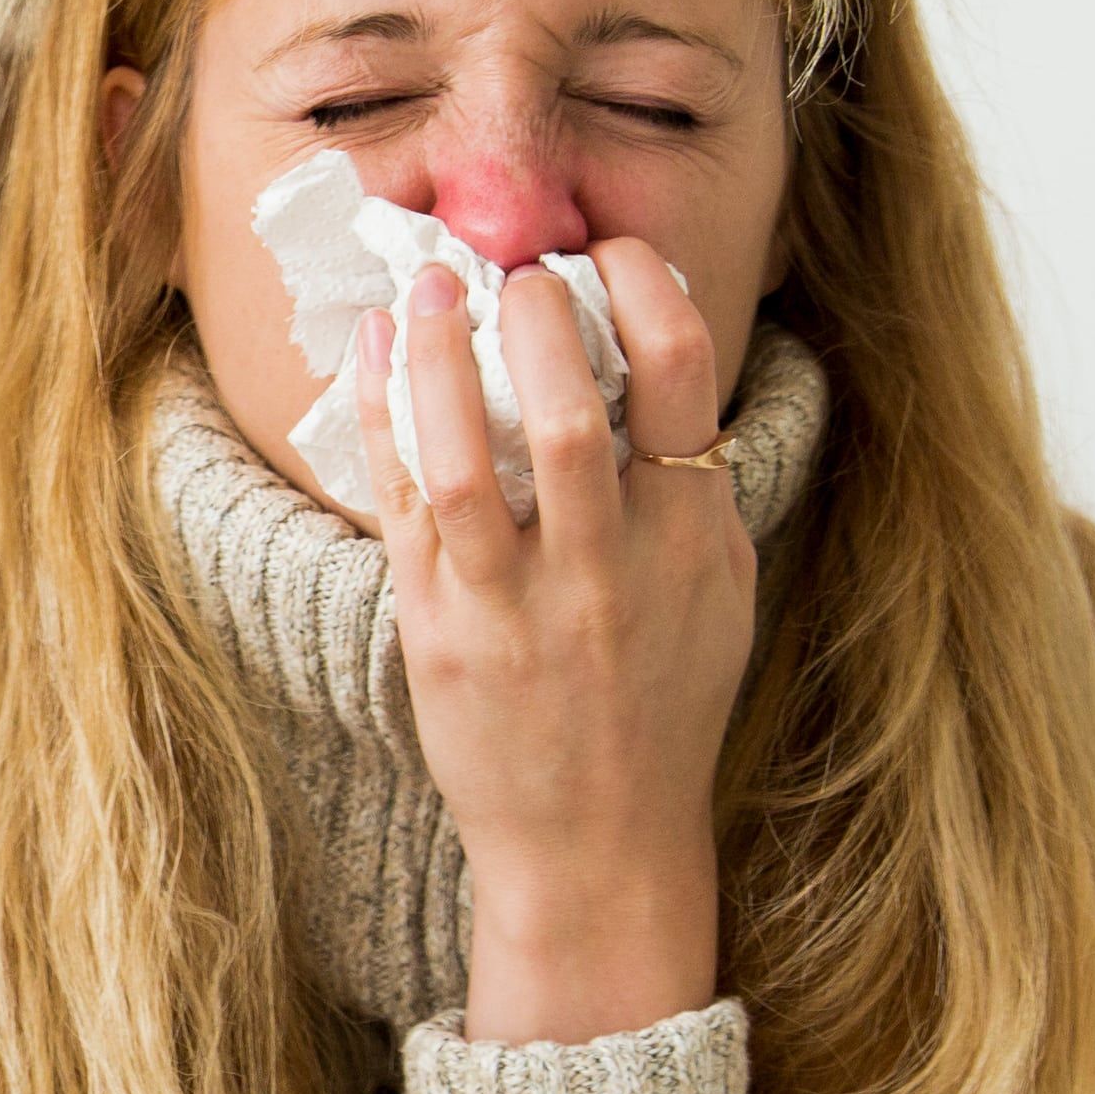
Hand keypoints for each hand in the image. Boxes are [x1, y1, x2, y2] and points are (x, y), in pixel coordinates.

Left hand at [346, 241, 751, 1045]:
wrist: (597, 843)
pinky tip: (378, 352)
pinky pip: (402, 502)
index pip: (682, 380)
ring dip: (442, 354)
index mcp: (690, 541)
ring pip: (467, 453)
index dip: (647, 291)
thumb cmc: (660, 705)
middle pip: (569, 407)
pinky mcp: (438, 629)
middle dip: (538, 313)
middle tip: (517, 267)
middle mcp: (605, 568)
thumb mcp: (716, 591)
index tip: (612, 250)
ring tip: (430, 289)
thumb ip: (693, 487)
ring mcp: (514, 603)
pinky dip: (385, 416)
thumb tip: (662, 362)